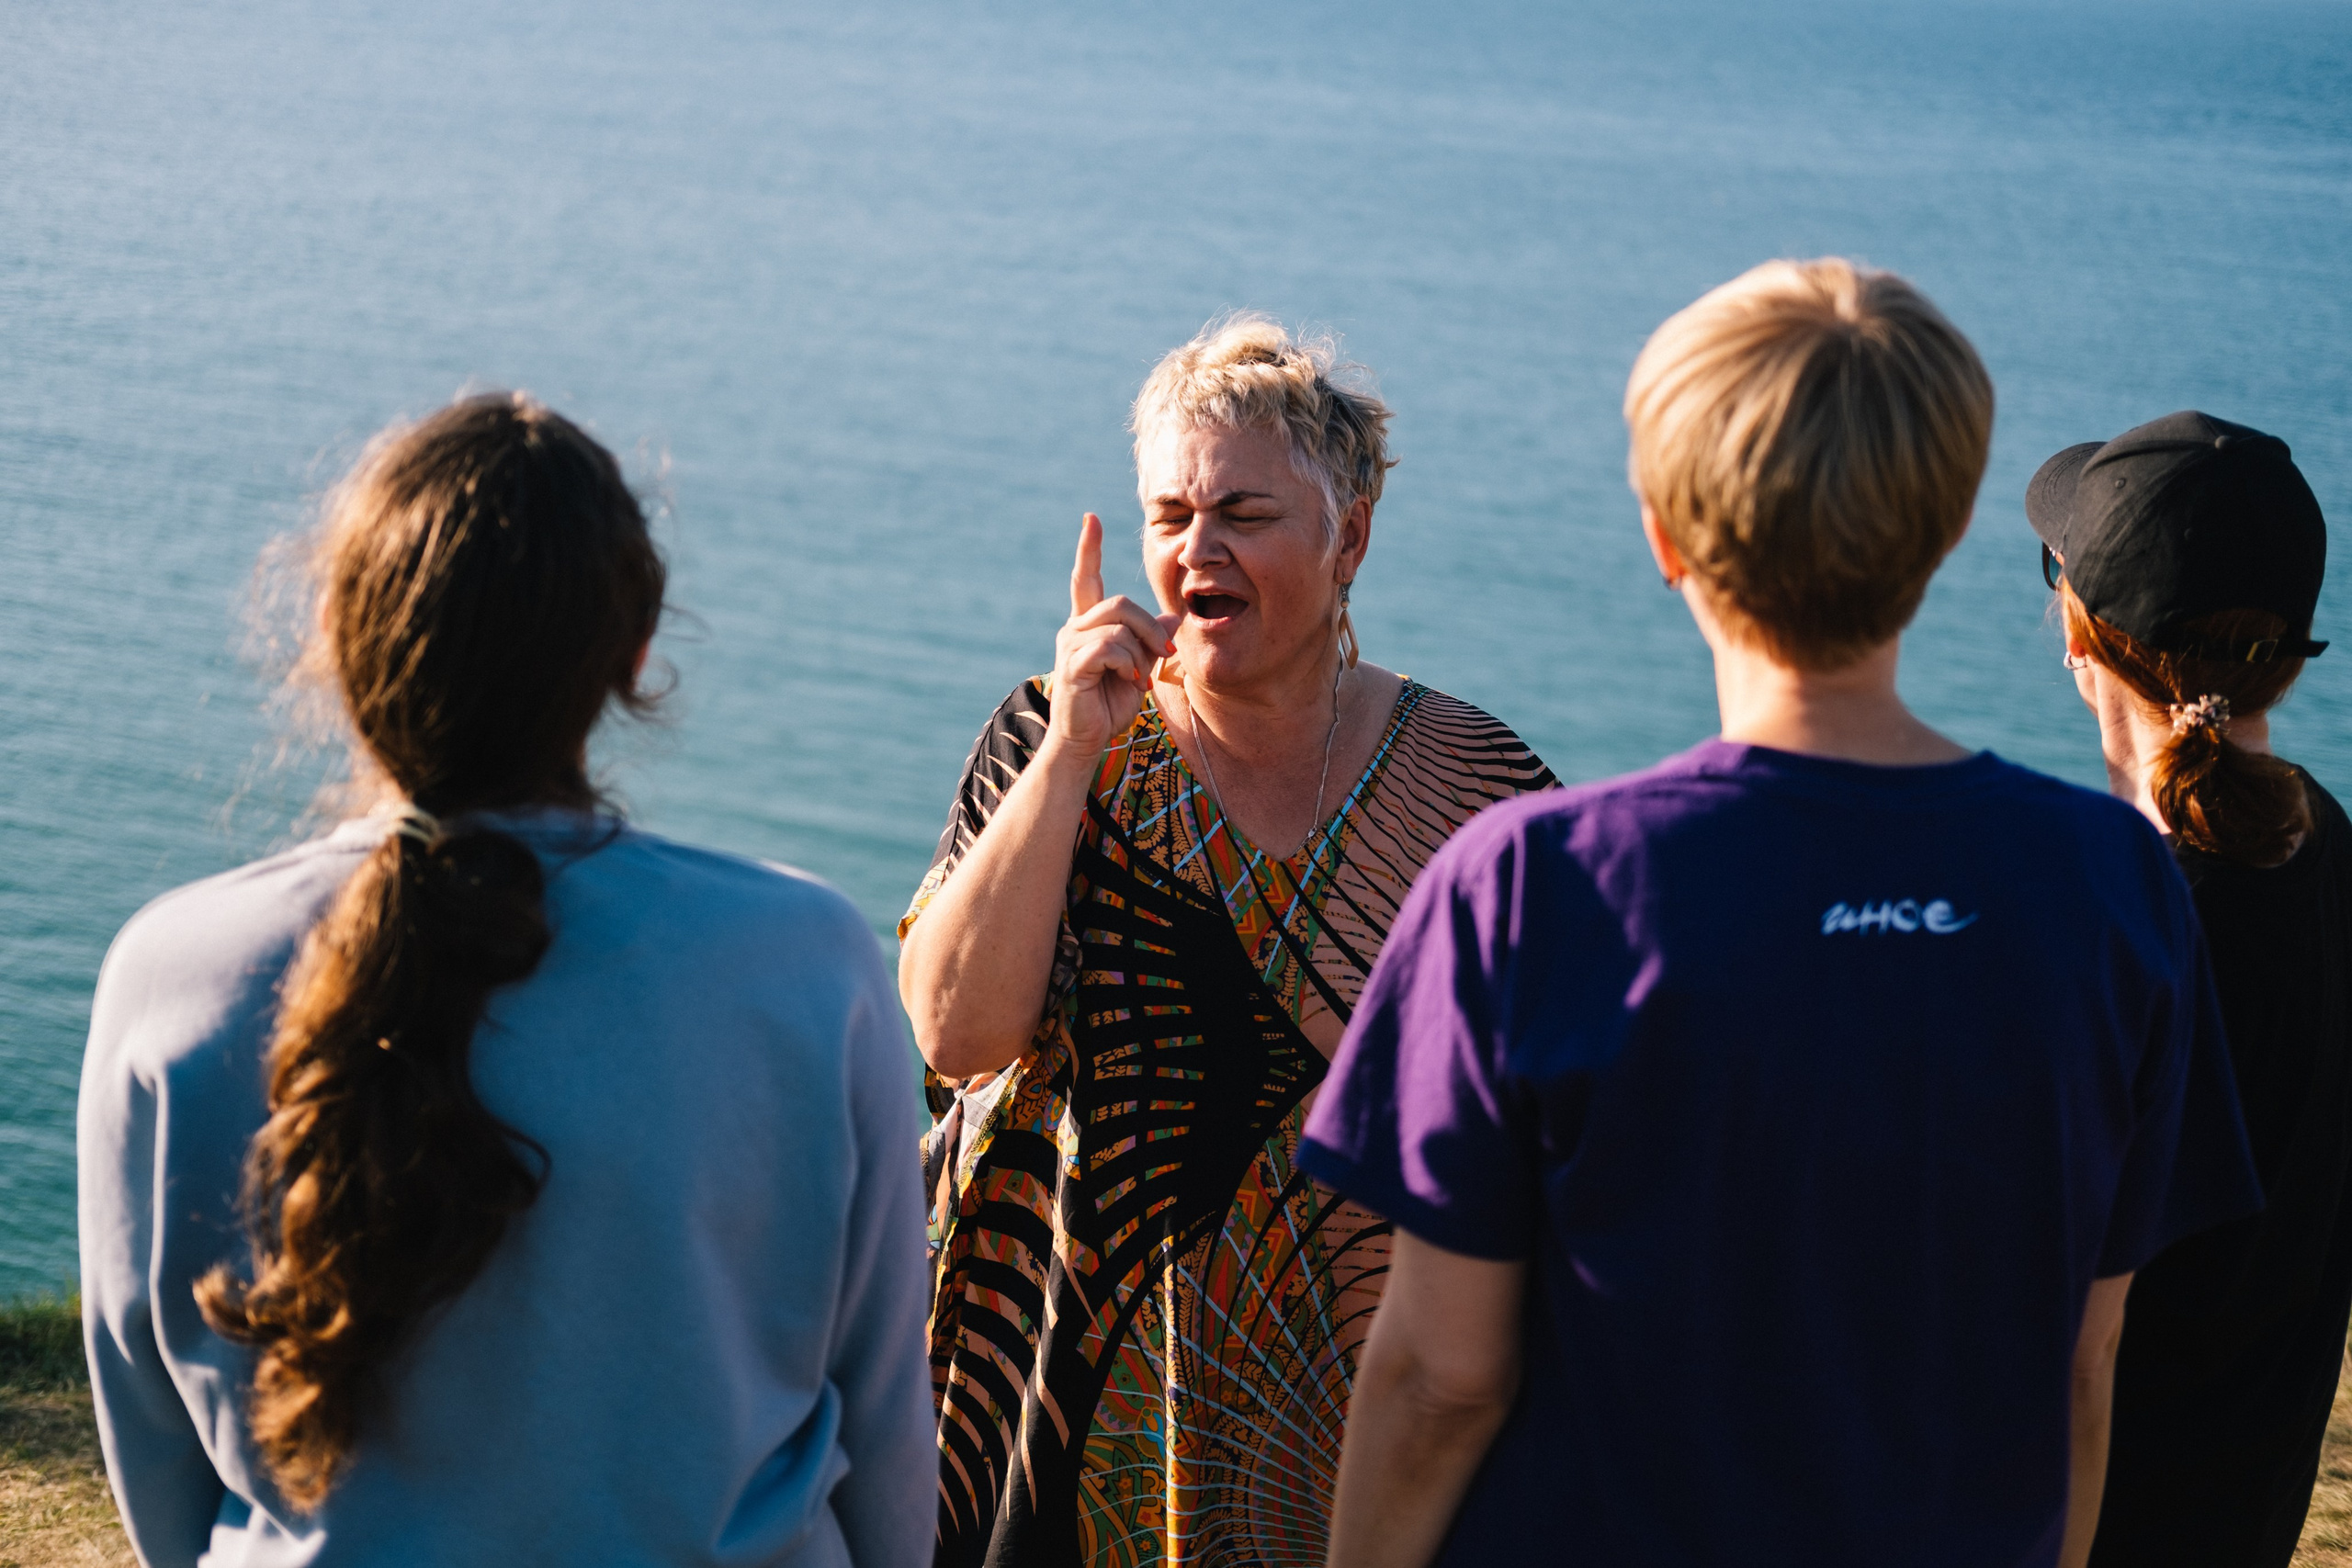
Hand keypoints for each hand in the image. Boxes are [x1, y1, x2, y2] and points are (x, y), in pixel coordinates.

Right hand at [1051, 513, 1181, 759]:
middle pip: (1120, 603)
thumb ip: (1151, 641)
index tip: (1091, 519)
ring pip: (1119, 625)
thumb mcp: (1140, 667)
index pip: (1085, 578)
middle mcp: (1074, 628)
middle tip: (1164, 652)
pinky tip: (1129, 682)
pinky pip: (1111, 647)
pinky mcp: (1072, 664)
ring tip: (1139, 677)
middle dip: (1149, 626)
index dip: (1088, 548)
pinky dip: (1128, 665)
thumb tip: (1173, 616)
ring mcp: (1069, 645)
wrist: (1086, 740)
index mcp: (1088, 625)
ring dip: (1140, 651)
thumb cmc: (1109, 705)